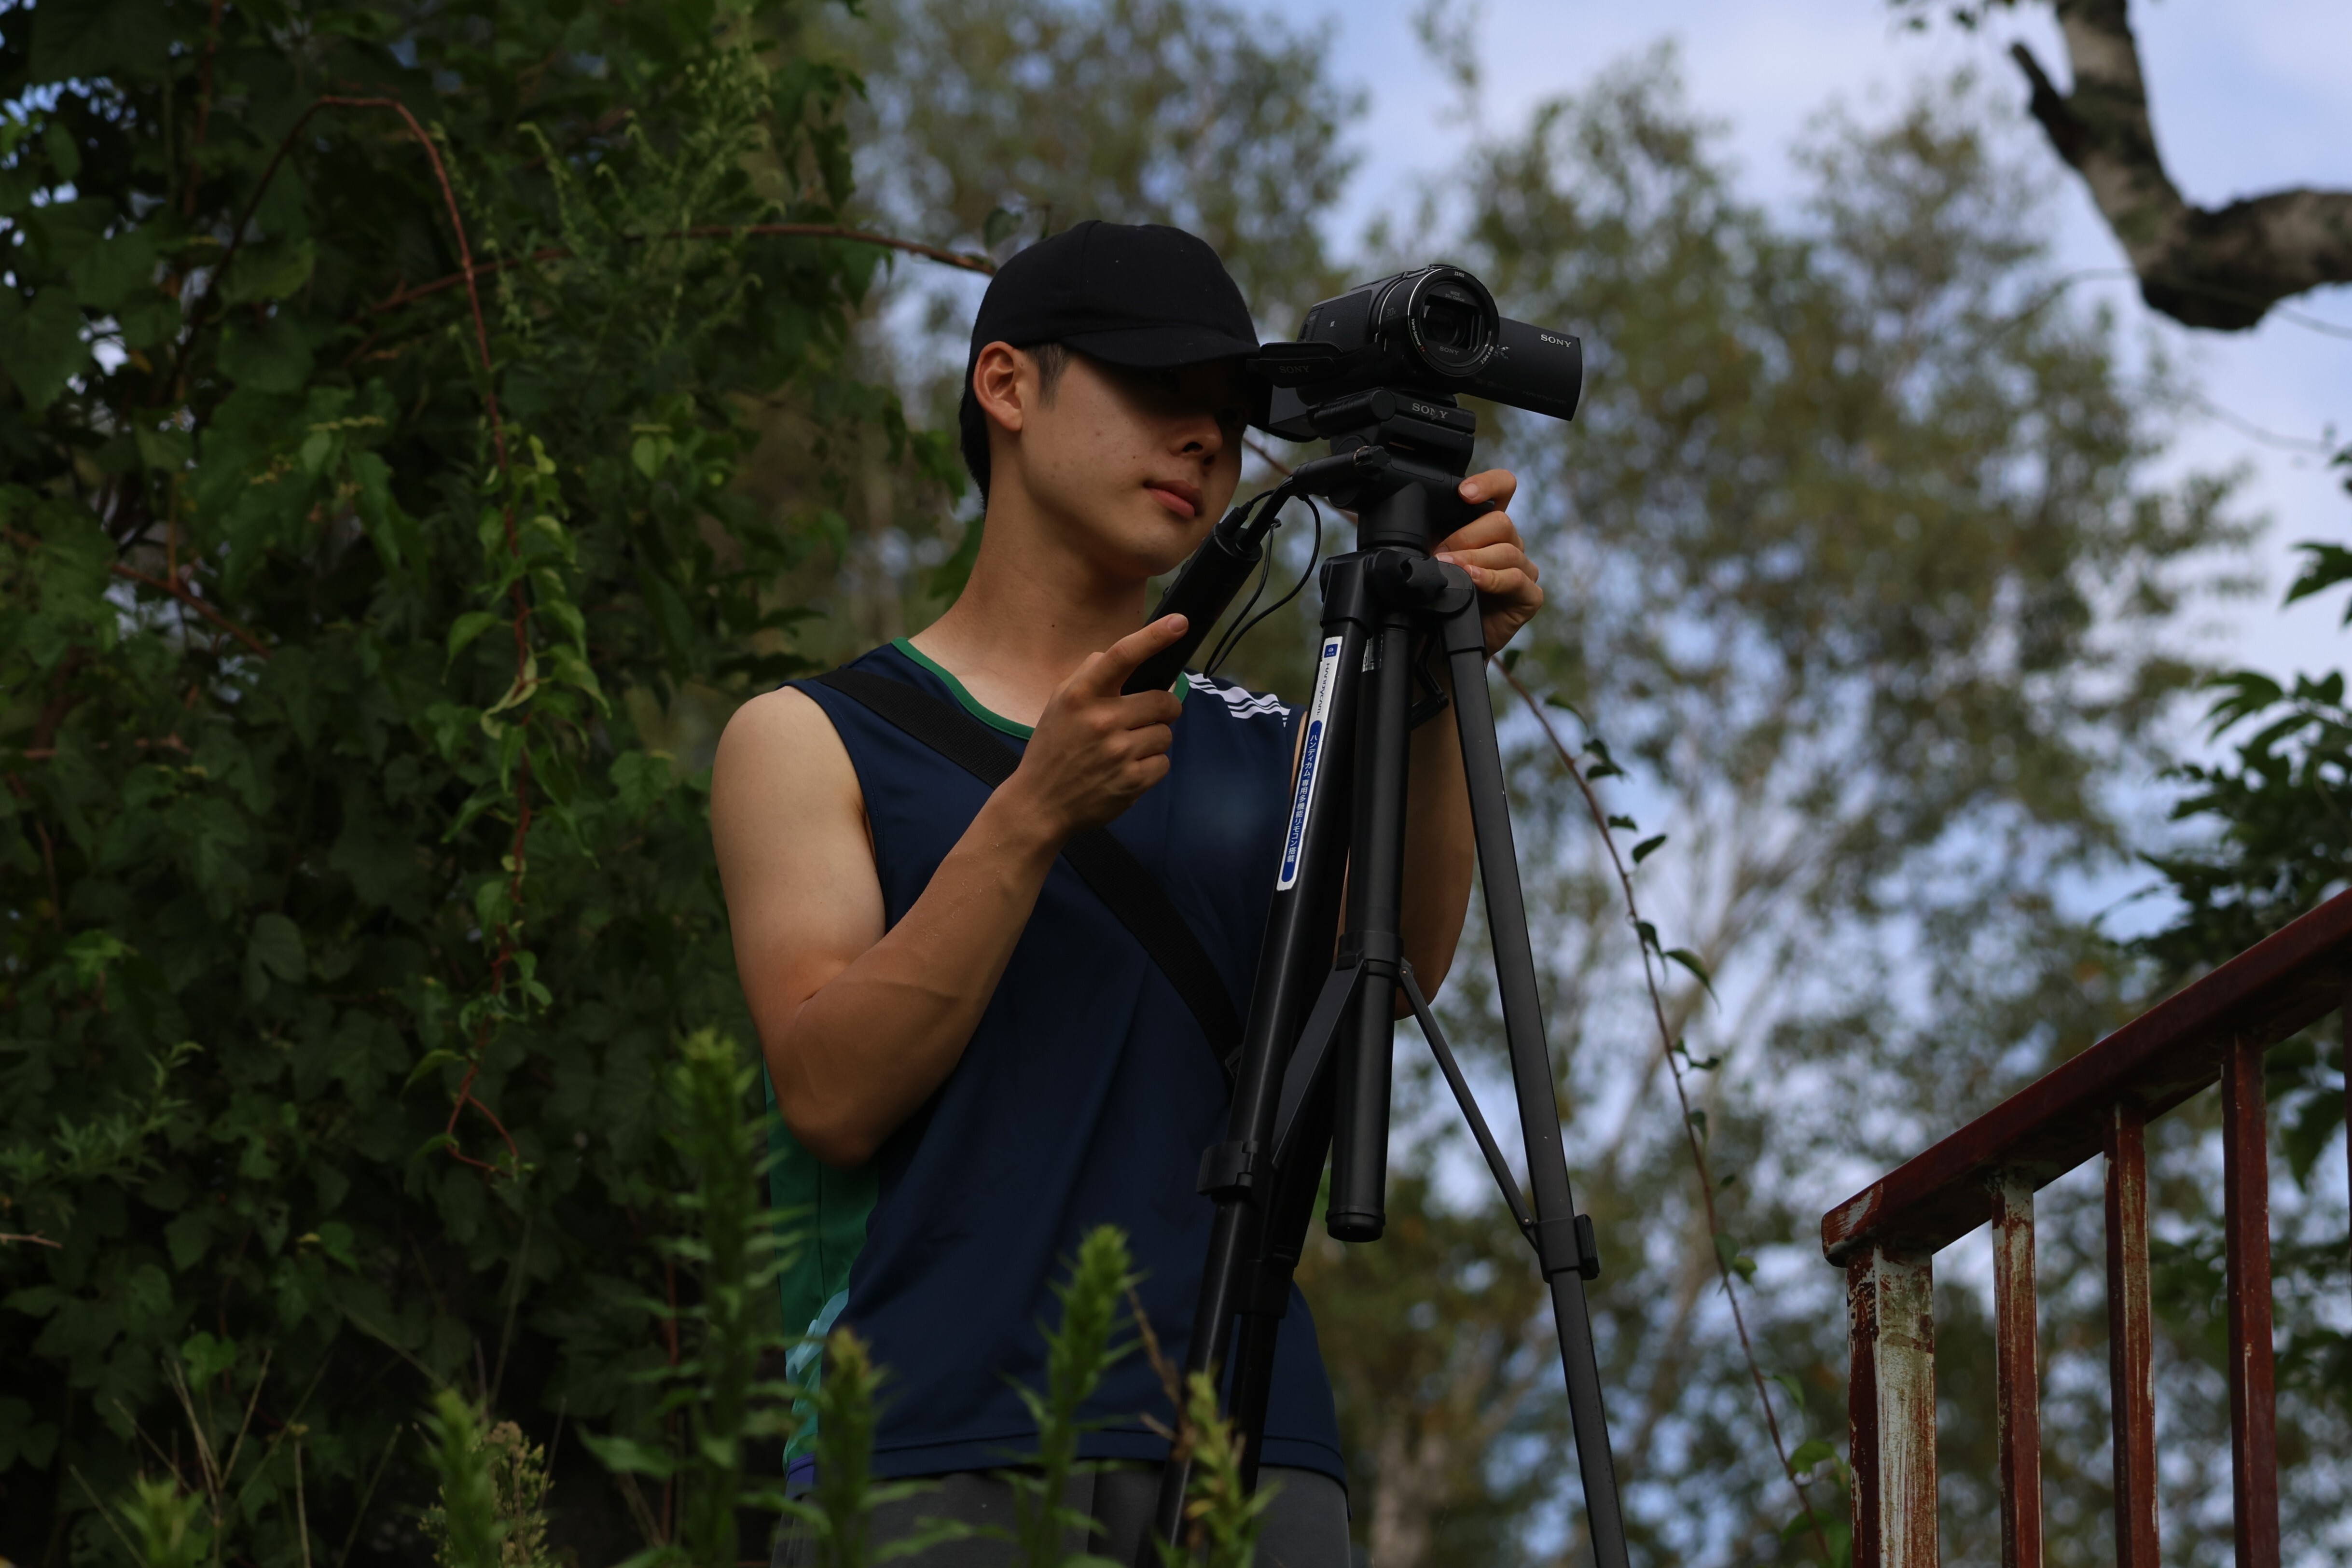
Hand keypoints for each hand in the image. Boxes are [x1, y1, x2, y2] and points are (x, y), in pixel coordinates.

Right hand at [1003, 615, 1188, 840]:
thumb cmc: (1053, 748)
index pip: (1122, 656)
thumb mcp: (1059, 703)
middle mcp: (1100, 721)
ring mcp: (1118, 753)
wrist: (1040, 804)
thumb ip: (1089, 675)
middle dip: (1163, 707)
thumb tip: (1123, 654)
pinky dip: (1151, 766)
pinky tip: (1126, 770)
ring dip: (1153, 739)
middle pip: (1162, 700)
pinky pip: (1163, 763)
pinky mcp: (1132, 782)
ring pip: (1165, 734)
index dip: (1154, 637)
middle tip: (1148, 716)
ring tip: (1126, 750)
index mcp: (1081, 696)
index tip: (1179, 622)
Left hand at [1435, 469, 1542, 655]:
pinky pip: (1516, 579)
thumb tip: (1411, 519)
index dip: (1488, 484)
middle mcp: (1510, 543)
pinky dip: (1492, 578)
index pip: (1503, 489)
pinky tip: (1474, 580)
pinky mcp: (1530, 596)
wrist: (1441, 641)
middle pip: (1500, 522)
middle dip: (1465, 537)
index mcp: (1489, 527)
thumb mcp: (1429, 558)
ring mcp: (1523, 569)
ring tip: (1448, 569)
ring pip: (1507, 550)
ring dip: (1473, 559)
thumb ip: (1429, 536)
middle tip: (1439, 555)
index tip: (1463, 493)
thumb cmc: (1437, 596)